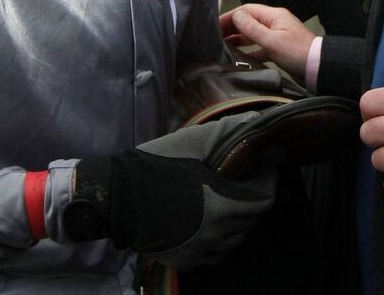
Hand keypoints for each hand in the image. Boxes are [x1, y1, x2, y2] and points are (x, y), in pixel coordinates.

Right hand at [64, 113, 275, 267]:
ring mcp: (200, 253)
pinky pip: (215, 255)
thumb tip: (255, 120)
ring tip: (226, 200)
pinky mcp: (185, 262)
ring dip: (237, 221)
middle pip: (251, 221)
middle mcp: (215, 236)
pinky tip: (209, 222)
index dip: (267, 182)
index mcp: (222, 207)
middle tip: (242, 181)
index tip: (261, 169)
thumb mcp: (193, 141)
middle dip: (252, 200)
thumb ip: (228, 131)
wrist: (116, 196)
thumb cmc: (156, 165)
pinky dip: (218, 240)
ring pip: (234, 240)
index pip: (264, 202)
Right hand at [220, 4, 314, 79]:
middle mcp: (275, 23)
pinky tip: (240, 58)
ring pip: (253, 34)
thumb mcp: (271, 41)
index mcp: (274, 16)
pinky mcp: (279, 49)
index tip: (215, 25)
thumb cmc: (296, 53)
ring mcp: (277, 36)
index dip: (230, 16)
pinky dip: (249, 51)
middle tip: (215, 36)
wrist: (319, 67)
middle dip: (232, 27)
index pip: (246, 10)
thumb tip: (236, 15)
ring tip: (223, 46)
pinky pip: (260, 47)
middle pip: (249, 21)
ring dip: (239, 39)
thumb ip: (252, 28)